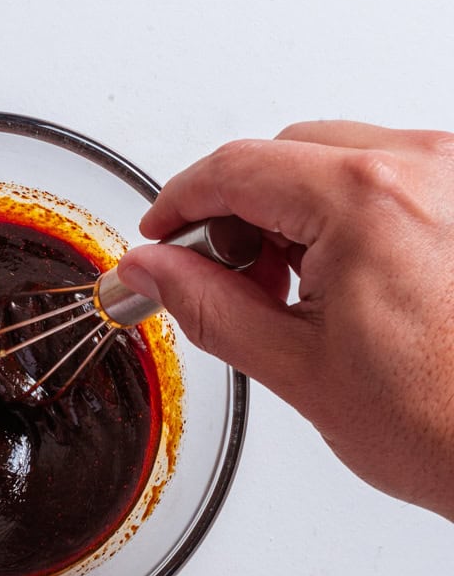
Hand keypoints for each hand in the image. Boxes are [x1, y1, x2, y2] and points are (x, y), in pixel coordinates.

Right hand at [117, 121, 453, 518]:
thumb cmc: (442, 421)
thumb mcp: (296, 366)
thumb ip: (207, 305)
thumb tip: (152, 271)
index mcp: (365, 202)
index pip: (236, 169)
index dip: (180, 204)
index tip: (160, 238)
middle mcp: (421, 170)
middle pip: (284, 154)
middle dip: (238, 213)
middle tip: (222, 279)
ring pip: (334, 162)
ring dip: (292, 214)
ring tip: (290, 293)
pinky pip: (384, 178)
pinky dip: (342, 217)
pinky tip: (337, 281)